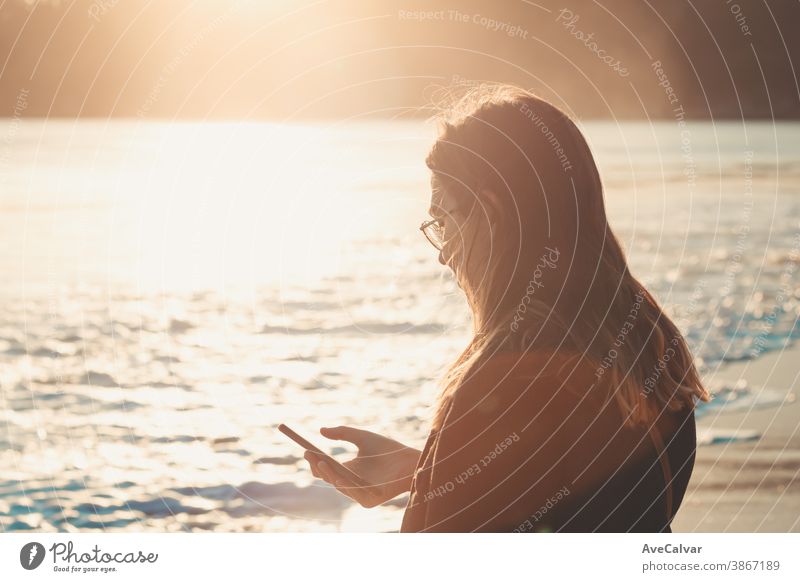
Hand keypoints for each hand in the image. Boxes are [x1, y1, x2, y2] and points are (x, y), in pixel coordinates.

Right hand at [305, 426, 420, 507]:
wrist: (410, 460)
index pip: (327, 469)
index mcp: (349, 471)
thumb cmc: (388, 450)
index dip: (316, 461)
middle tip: (309, 454)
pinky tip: (337, 476)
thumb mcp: (362, 437)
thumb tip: (321, 430)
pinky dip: (344, 484)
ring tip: (320, 462)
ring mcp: (359, 494)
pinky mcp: (369, 501)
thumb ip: (343, 433)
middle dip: (318, 466)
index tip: (307, 450)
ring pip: (339, 485)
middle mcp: (352, 484)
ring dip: (328, 474)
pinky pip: (353, 493)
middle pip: (329, 477)